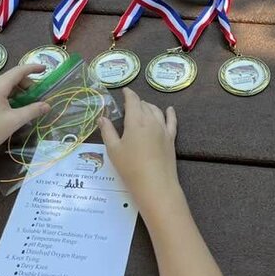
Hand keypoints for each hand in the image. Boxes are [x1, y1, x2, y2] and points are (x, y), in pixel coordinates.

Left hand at [0, 64, 50, 164]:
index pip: (18, 71)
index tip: (46, 69)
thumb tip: (47, 105)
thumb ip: (32, 110)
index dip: (33, 68)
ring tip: (29, 105)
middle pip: (12, 78)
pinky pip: (0, 93)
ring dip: (20, 92)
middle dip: (28, 84)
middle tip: (39, 97)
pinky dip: (11, 97)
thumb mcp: (14, 121)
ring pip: (6, 86)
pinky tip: (17, 109)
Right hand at [99, 88, 180, 216]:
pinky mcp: (171, 138)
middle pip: (144, 105)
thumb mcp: (114, 150)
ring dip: (149, 106)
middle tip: (128, 106)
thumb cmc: (130, 168)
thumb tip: (103, 117)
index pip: (133, 101)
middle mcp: (151, 121)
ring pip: (157, 111)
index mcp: (136, 121)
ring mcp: (163, 129)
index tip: (124, 90)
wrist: (155, 185)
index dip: (128, 94)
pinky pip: (172, 121)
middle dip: (136, 102)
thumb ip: (108, 131)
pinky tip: (169, 109)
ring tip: (142, 107)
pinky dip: (170, 113)